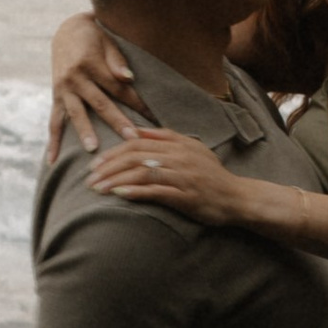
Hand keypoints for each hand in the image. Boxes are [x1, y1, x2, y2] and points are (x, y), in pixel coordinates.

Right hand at [47, 13, 148, 160]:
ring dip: (84, 132)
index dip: (137, 102)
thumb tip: (128, 78)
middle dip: (117, 121)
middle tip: (132, 138)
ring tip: (93, 149)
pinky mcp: (56, 97)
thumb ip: (117, 61)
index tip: (154, 117)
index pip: (119, 88)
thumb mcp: (107, 40)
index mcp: (91, 63)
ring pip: (76, 114)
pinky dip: (53, 142)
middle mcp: (75, 78)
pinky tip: (53, 161)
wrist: (66, 31)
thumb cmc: (95, 36)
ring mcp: (63, 89)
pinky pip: (53, 122)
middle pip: (100, 103)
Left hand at [83, 128, 247, 225]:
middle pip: (136, 156)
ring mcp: (183, 176)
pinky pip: (156, 191)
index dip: (114, 152)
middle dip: (108, 167)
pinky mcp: (186, 196)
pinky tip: (119, 194)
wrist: (237, 198)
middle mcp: (179, 157)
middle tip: (89, 178)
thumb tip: (133, 130)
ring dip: (115, 180)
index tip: (95, 163)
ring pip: (142, 172)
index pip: (138, 143)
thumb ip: (163, 137)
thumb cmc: (212, 175)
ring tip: (96, 189)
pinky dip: (135, 191)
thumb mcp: (191, 149)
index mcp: (178, 144)